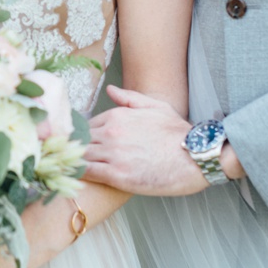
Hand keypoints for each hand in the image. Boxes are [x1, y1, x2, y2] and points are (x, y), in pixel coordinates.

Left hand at [83, 84, 205, 195]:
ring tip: (72, 168)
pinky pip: (87, 172)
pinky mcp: (117, 175)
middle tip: (72, 158)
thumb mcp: (155, 106)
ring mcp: (113, 153)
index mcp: (117, 116)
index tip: (83, 145)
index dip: (84, 137)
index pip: (87, 125)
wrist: (195, 157)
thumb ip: (129, 99)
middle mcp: (111, 132)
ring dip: (73, 161)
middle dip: (74, 148)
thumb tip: (109, 90)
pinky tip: (77, 176)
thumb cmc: (178, 133)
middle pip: (79, 140)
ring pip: (79, 155)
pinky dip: (79, 174)